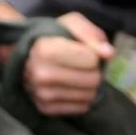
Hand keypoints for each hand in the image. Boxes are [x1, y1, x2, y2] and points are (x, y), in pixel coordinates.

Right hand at [0, 3, 114, 116]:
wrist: (26, 58)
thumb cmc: (52, 38)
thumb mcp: (71, 24)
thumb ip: (91, 34)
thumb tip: (109, 54)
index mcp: (45, 50)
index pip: (92, 60)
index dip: (93, 54)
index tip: (83, 51)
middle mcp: (41, 74)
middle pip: (93, 80)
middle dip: (94, 71)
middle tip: (83, 66)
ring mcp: (42, 94)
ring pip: (90, 95)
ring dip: (90, 86)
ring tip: (77, 76)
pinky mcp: (46, 109)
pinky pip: (82, 108)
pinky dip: (82, 98)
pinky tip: (72, 88)